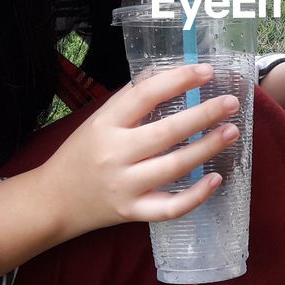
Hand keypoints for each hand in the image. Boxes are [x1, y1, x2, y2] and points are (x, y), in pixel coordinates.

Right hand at [41, 64, 240, 237]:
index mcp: (105, 124)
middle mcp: (114, 155)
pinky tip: (216, 179)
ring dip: (207, 148)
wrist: (53, 200)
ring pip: (174, 167)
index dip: (177, 80)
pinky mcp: (132, 213)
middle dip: (204, 115)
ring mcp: (124, 186)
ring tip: (231, 132)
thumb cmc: (81, 153)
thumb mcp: (98, 119)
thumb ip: (131, 99)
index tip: (206, 71)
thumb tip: (173, 72)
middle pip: (167, 132)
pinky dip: (196, 196)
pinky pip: (170, 208)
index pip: (144, 95)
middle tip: (231, 102)